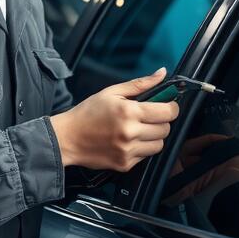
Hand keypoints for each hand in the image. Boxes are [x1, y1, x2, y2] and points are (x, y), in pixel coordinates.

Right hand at [50, 68, 179, 171]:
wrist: (67, 138)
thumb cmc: (87, 113)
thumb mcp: (112, 92)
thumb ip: (141, 84)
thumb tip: (162, 73)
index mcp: (129, 112)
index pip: (168, 112)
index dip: (171, 107)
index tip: (167, 105)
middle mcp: (130, 133)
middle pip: (165, 129)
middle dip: (161, 121)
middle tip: (149, 117)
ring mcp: (128, 151)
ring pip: (159, 145)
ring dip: (154, 137)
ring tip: (139, 130)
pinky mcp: (125, 164)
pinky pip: (146, 157)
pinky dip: (142, 148)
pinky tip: (128, 141)